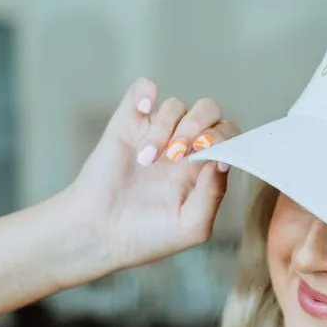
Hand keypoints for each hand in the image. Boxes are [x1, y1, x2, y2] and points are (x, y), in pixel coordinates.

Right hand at [59, 78, 238, 280]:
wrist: (99, 235)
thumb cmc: (147, 237)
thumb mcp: (192, 227)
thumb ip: (214, 195)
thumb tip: (223, 161)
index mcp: (202, 168)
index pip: (228, 136)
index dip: (223, 138)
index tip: (206, 155)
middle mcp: (182, 147)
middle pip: (208, 112)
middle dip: (199, 127)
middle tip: (178, 154)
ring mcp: (155, 133)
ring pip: (176, 105)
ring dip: (165, 129)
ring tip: (147, 161)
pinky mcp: (127, 123)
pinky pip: (143, 89)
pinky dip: (146, 92)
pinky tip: (143, 110)